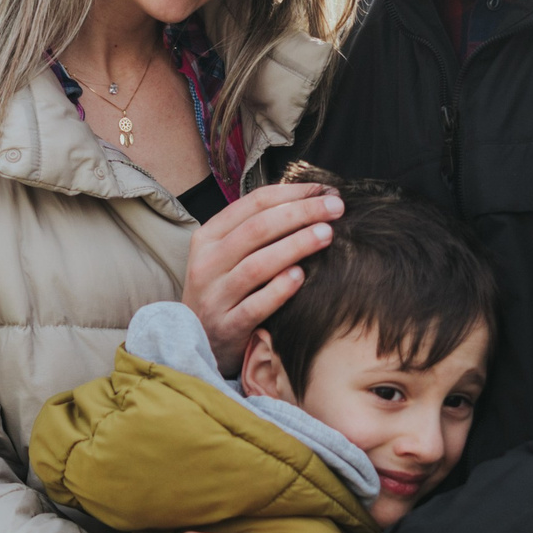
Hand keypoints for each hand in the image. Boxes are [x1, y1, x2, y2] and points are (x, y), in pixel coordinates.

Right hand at [184, 181, 342, 372]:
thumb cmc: (223, 292)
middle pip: (257, 229)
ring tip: (327, 234)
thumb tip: (308, 201)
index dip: (292, 193)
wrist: (196, 342)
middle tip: (336, 207)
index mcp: (208, 237)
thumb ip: (255, 231)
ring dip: (295, 246)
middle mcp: (207, 263)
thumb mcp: (225, 256)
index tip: (325, 190)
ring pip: (257, 265)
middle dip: (301, 213)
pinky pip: (254, 305)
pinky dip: (279, 289)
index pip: (252, 204)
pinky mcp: (227, 326)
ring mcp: (215, 296)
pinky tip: (301, 276)